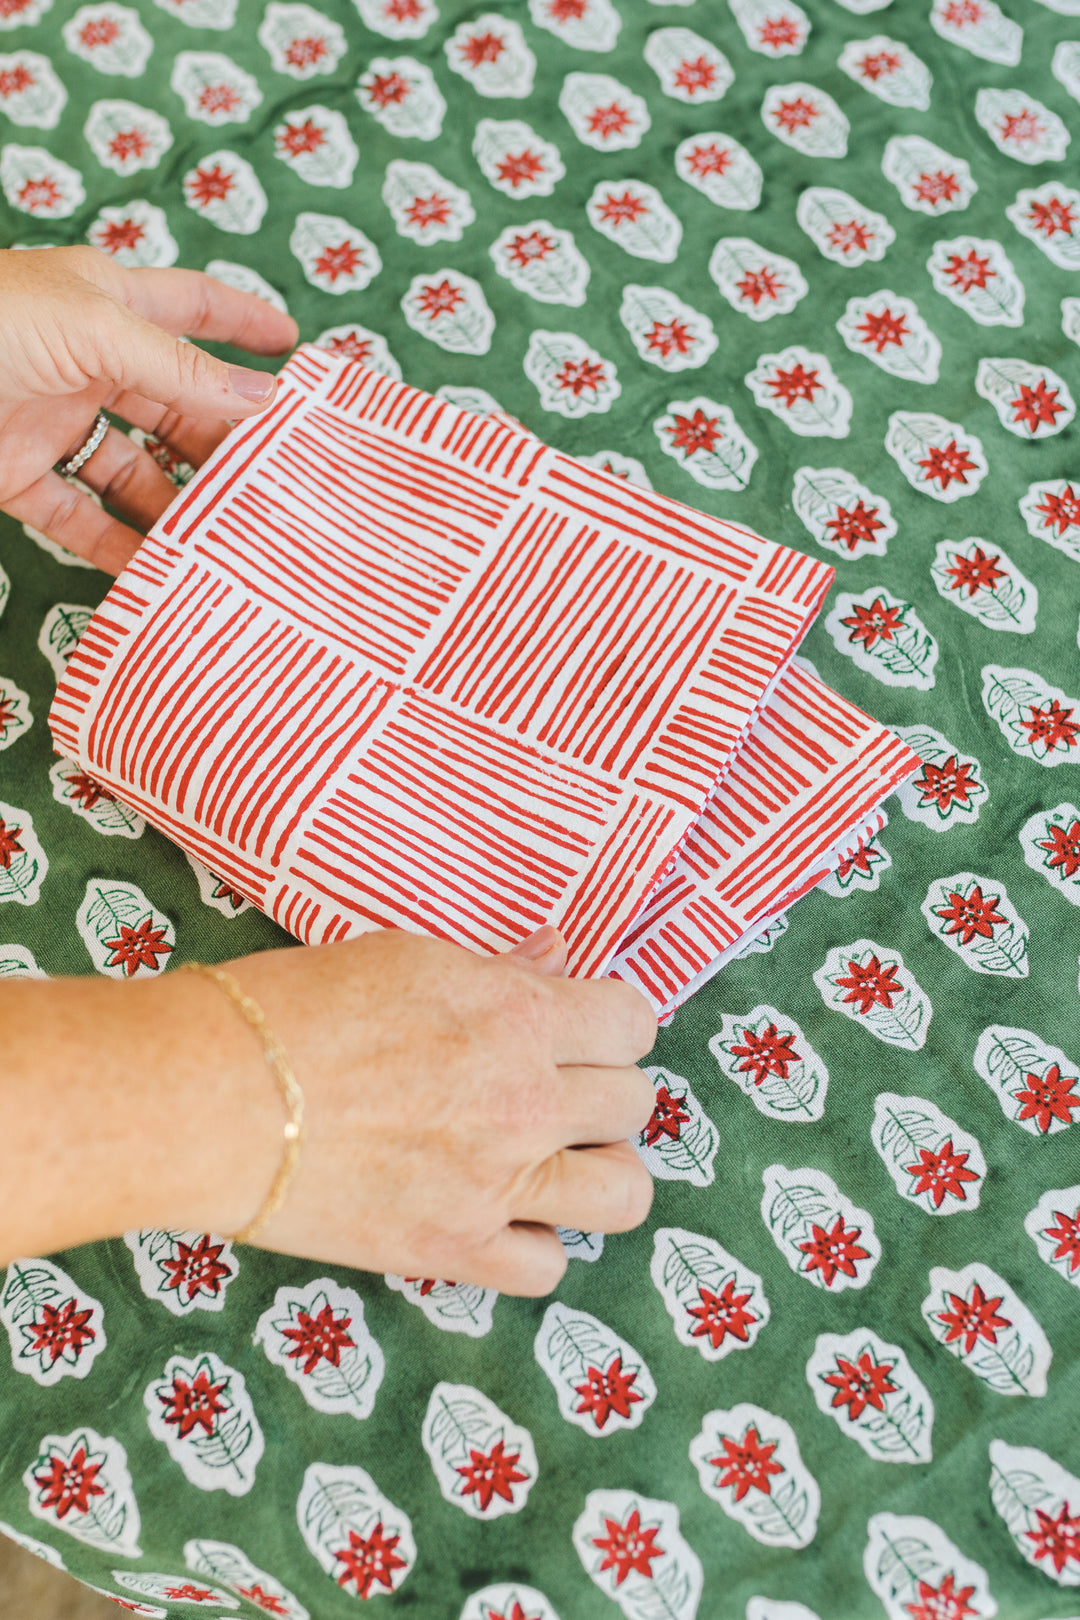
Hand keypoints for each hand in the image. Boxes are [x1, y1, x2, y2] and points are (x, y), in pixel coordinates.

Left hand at [0, 245, 297, 573]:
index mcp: (107, 304)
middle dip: (223, 442)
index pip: (192, 306)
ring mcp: (55, 419)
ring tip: (228, 539)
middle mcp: (88, 361)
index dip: (244, 321)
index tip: (297, 348)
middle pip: (175, 406)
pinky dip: (116, 544)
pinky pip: (80, 515)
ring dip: (177, 504)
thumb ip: (178, 367)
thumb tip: (261, 397)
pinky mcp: (20, 473)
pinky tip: (156, 568)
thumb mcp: (93, 329)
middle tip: (278, 482)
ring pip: (135, 468)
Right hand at [208, 929, 657, 1294]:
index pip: (633, 1022)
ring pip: (625, 1193)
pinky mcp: (452, 1249)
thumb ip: (499, 970)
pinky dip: (533, 1243)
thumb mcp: (405, 959)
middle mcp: (525, 1099)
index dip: (615, 1024)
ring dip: (600, 1172)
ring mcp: (495, 1182)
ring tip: (555, 1160)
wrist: (208, 1097)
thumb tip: (557, 955)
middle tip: (557, 1089)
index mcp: (517, 1015)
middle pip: (635, 1103)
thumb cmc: (292, 1009)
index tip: (587, 1030)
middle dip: (605, 1091)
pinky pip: (548, 1267)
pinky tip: (499, 1214)